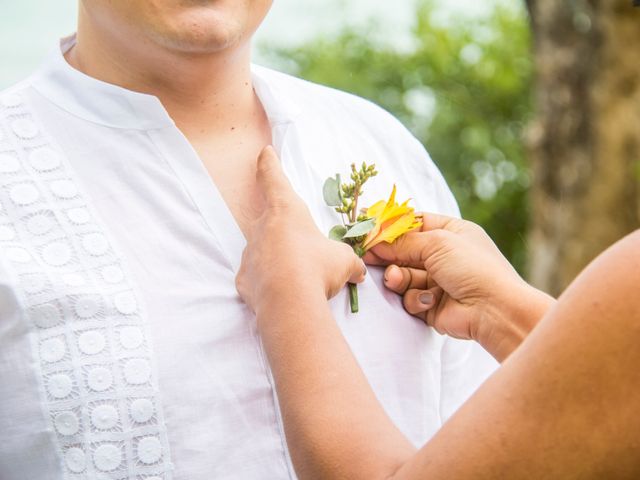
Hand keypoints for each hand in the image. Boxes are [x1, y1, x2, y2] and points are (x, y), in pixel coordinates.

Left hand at [236, 146, 365, 314]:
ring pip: (262, 250)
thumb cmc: (318, 268)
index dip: (269, 163)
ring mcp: (249, 253)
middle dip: (283, 231)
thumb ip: (349, 263)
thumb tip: (359, 272)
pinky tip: (282, 292)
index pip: (272, 177)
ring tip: (297, 277)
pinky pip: (256, 277)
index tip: (264, 152)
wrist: (290, 303)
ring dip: (277, 258)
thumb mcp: (343, 262)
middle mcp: (262, 227)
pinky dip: (267, 282)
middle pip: (269, 219)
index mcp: (286, 210)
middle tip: (301, 247)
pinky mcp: (243, 279)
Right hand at [364, 214, 553, 360]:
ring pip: (403, 276)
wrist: (494, 310)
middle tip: (366, 255)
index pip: (413, 223)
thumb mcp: (437, 243)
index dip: (390, 226)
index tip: (366, 226)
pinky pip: (410, 297)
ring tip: (397, 280)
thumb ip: (402, 241)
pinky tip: (429, 300)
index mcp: (451, 232)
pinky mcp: (432, 304)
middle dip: (387, 254)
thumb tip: (374, 240)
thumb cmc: (472, 267)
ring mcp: (437, 281)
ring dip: (398, 278)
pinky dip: (415, 298)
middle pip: (403, 251)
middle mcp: (444, 255)